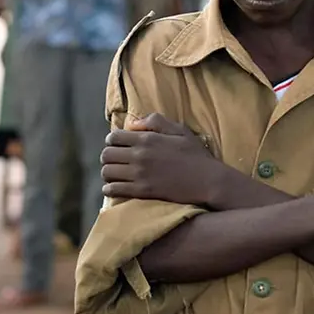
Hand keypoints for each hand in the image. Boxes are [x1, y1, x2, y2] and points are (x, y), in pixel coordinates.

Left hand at [100, 113, 217, 205]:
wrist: (207, 181)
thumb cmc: (195, 155)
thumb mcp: (179, 130)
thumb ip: (155, 121)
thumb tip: (132, 125)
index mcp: (147, 139)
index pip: (113, 137)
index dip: (112, 141)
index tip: (117, 145)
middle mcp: (139, 155)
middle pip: (106, 154)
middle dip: (108, 156)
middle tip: (116, 160)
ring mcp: (139, 174)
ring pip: (107, 172)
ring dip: (108, 172)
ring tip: (115, 174)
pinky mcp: (141, 191)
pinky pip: (114, 190)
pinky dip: (109, 189)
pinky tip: (113, 188)